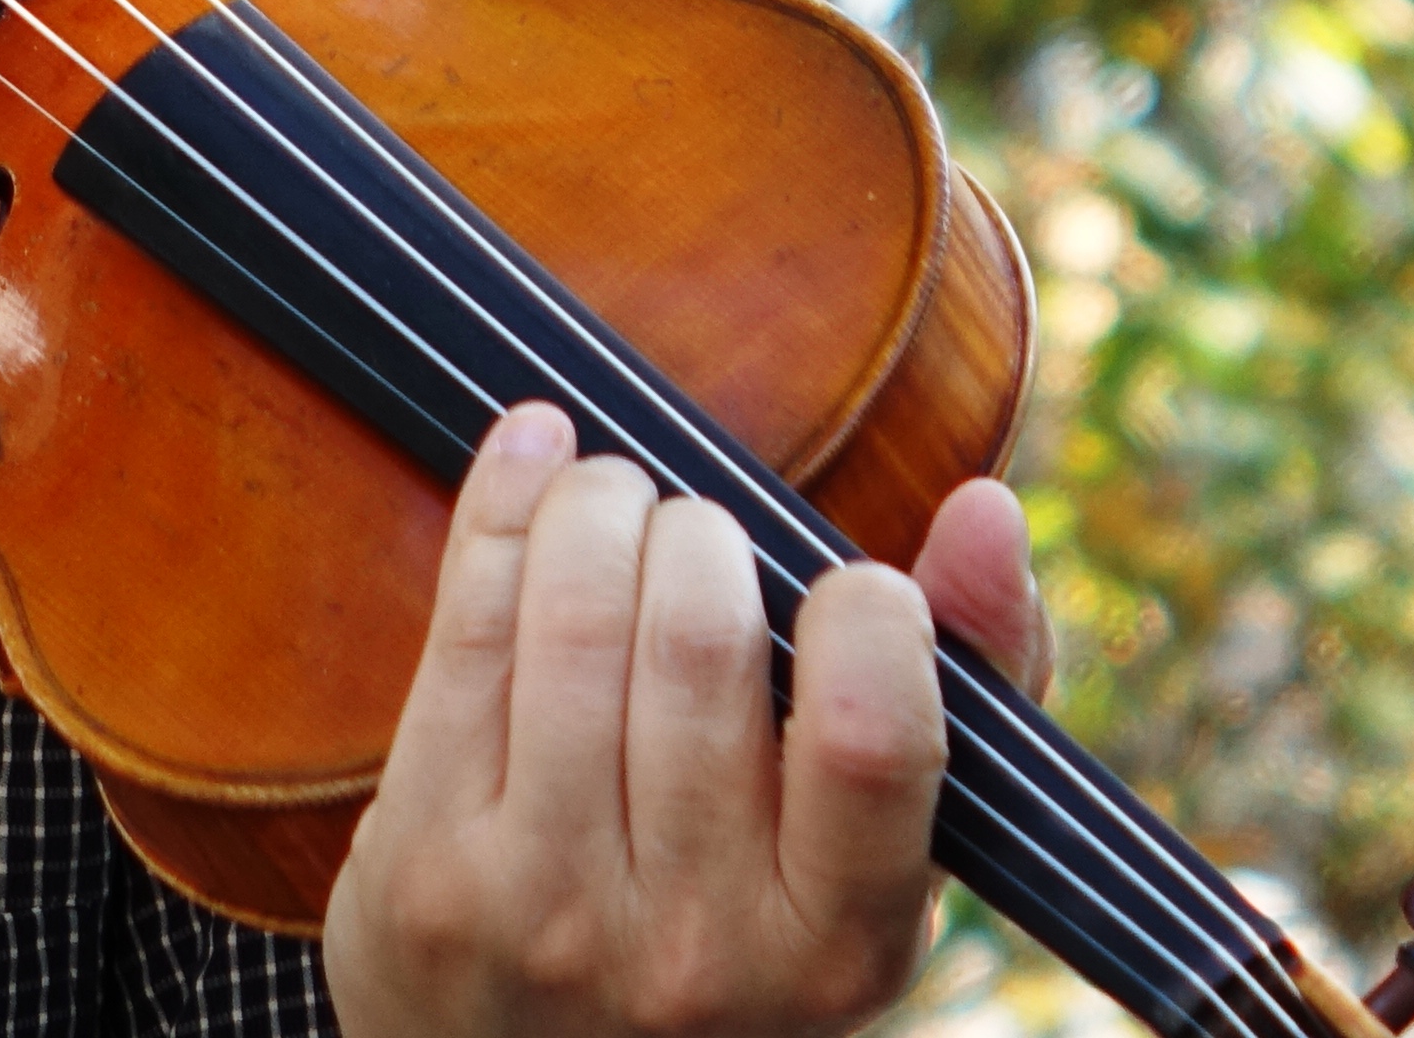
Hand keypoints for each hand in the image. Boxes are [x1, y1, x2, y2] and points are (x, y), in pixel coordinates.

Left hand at [323, 404, 1053, 1037]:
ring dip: (597, 504)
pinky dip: (504, 511)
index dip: (866, 612)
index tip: (845, 582)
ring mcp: (547, 910)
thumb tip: (985, 510)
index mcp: (839, 946)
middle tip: (693, 531)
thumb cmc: (738, 917)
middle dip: (699, 530)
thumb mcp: (874, 850)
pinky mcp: (427, 866)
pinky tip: (532, 465)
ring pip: (577, 612)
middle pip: (701, 635)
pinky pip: (469, 627)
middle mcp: (696, 948)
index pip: (871, 736)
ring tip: (612, 501)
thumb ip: (970, 673)